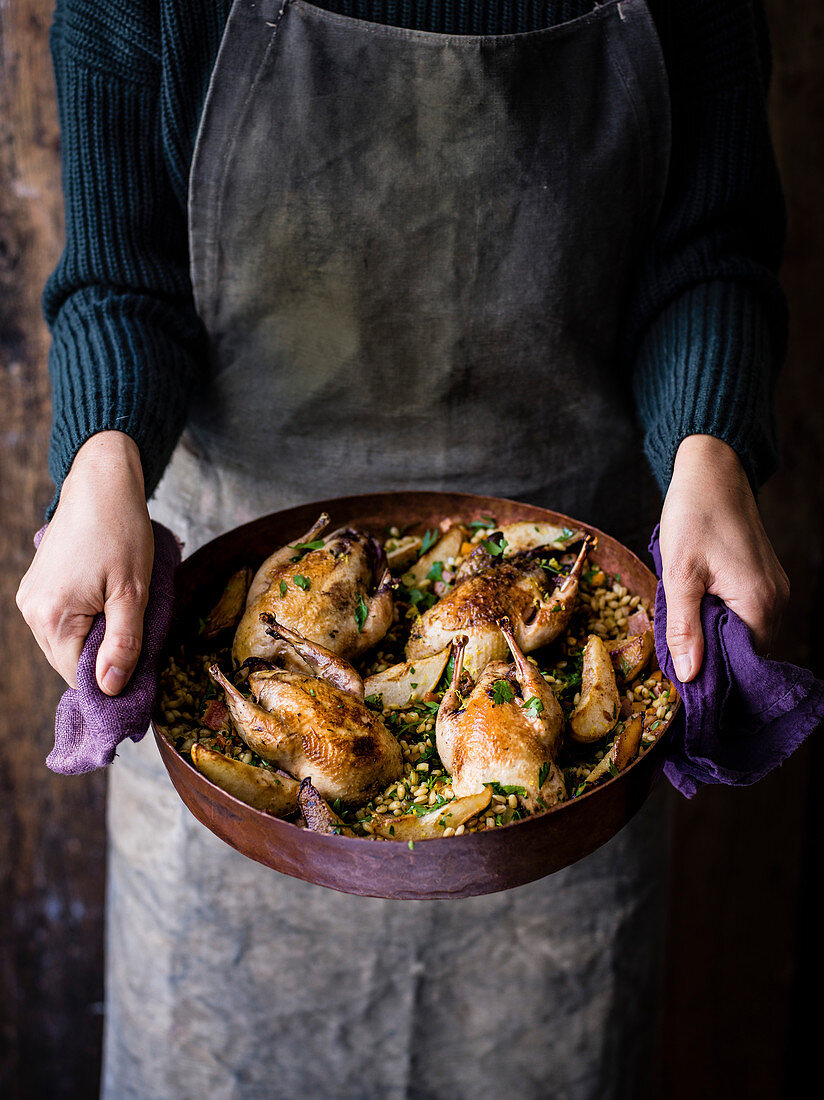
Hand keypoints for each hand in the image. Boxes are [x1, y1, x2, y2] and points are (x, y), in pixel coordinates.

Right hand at [16, 432, 153, 694]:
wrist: (100, 484)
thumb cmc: (121, 532)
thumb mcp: (133, 592)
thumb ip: (123, 643)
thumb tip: (111, 689)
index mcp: (53, 617)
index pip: (78, 677)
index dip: (112, 680)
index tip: (142, 668)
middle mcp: (31, 612)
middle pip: (69, 662)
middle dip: (104, 659)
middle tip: (139, 635)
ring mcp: (30, 599)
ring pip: (66, 643)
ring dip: (96, 640)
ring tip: (123, 612)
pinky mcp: (36, 588)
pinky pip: (60, 623)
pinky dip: (85, 623)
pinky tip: (106, 603)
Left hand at [658, 435, 788, 682]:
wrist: (713, 472)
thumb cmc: (694, 516)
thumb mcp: (679, 574)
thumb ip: (685, 628)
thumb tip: (689, 676)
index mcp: (759, 603)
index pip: (744, 664)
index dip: (714, 675)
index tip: (683, 679)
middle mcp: (776, 600)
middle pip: (747, 652)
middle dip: (713, 656)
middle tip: (676, 651)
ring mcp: (774, 589)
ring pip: (746, 633)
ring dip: (715, 636)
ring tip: (684, 627)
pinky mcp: (765, 580)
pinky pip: (747, 614)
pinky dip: (722, 618)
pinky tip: (698, 609)